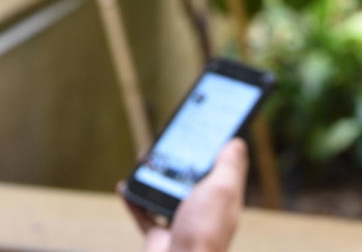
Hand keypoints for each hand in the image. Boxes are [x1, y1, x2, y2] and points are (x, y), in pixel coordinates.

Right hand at [119, 138, 248, 251]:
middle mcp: (202, 210)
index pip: (220, 168)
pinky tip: (124, 186)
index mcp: (221, 199)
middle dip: (177, 159)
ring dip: (152, 176)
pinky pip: (143, 213)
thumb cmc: (204, 231)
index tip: (205, 126)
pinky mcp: (160, 235)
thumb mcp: (221, 190)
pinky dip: (132, 199)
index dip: (214, 147)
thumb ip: (228, 166)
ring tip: (144, 160)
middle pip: (190, 178)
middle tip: (166, 141)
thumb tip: (237, 142)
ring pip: (165, 192)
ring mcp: (180, 223)